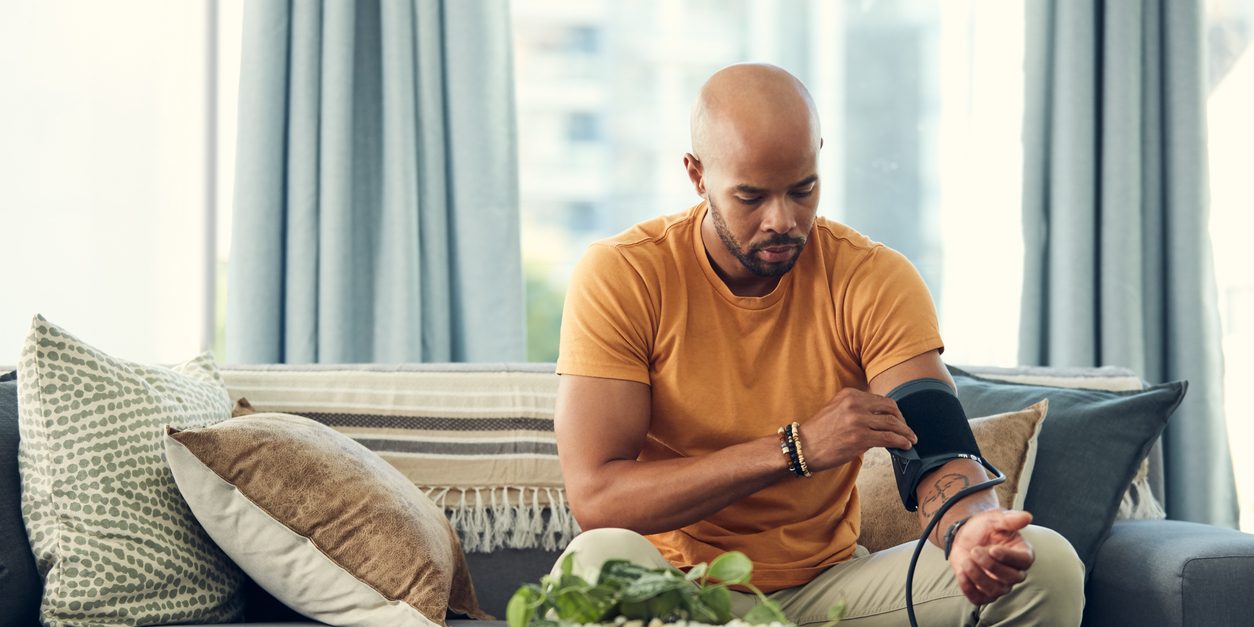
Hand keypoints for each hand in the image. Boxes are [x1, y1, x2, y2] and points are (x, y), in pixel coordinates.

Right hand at [798, 388, 916, 471]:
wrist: (803, 447)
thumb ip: (856, 408)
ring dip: (906, 432)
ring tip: (911, 439)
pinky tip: (905, 446)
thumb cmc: (819, 432)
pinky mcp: (861, 438)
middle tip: (907, 430)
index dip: (894, 411)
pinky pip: (889, 438)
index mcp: (850, 394)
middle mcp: (855, 404)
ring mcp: (858, 420)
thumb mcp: (836, 409)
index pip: (881, 400)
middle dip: (902, 420)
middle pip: (890, 409)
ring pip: (893, 424)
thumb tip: (879, 417)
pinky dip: (901, 442)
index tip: (899, 420)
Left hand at [947, 509, 1034, 604]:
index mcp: (1022, 553)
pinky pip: (978, 600)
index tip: (993, 549)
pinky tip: (961, 573)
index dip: (1009, 557)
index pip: (1024, 561)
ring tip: (965, 560)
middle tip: (974, 550)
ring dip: (977, 576)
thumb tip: (1027, 517)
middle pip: (1011, 578)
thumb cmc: (984, 528)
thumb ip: (1009, 519)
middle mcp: (1014, 572)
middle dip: (990, 565)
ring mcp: (999, 585)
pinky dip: (968, 589)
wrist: (965, 536)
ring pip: (995, 591)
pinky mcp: (983, 593)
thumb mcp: (994, 518)